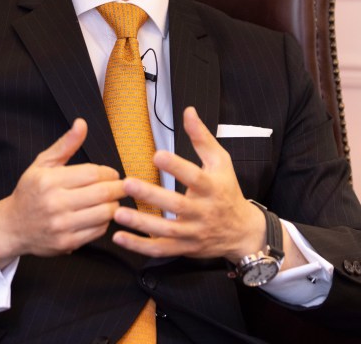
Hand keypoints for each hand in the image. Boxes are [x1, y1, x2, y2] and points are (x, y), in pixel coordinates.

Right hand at [0, 119, 125, 267]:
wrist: (12, 226)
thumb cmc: (30, 191)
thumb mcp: (42, 164)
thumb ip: (65, 144)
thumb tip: (82, 124)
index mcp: (49, 181)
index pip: (93, 173)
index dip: (109, 173)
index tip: (112, 174)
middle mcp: (54, 203)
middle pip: (102, 193)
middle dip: (118, 188)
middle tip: (122, 186)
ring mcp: (61, 225)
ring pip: (104, 213)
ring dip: (114, 206)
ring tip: (112, 200)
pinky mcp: (66, 243)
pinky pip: (98, 231)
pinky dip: (105, 222)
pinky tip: (100, 215)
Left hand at [111, 107, 265, 260]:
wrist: (242, 231)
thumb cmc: (227, 191)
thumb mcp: (221, 162)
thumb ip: (202, 138)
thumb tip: (188, 111)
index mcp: (212, 188)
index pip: (194, 177)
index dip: (177, 167)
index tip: (157, 155)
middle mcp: (203, 212)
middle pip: (177, 205)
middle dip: (152, 195)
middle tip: (128, 183)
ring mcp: (193, 232)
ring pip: (166, 230)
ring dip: (141, 223)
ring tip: (118, 213)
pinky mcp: (184, 248)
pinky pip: (160, 249)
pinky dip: (139, 246)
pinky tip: (119, 236)